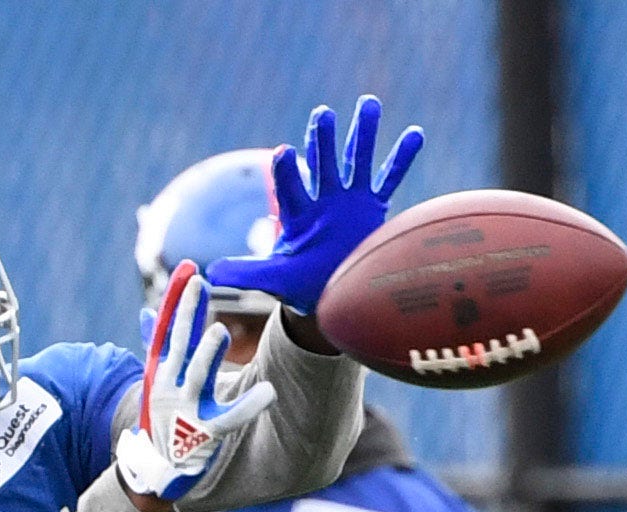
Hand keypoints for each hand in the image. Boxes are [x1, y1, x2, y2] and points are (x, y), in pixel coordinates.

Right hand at [116, 262, 274, 502]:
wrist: (156, 469)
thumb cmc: (163, 419)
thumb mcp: (155, 381)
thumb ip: (156, 346)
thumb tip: (147, 313)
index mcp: (161, 373)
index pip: (169, 329)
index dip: (178, 301)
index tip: (190, 271)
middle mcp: (169, 388)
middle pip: (179, 345)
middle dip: (187, 314)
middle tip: (199, 284)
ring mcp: (184, 411)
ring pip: (197, 378)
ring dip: (208, 355)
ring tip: (220, 331)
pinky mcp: (203, 435)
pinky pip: (229, 419)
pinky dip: (248, 406)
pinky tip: (269, 393)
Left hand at [207, 97, 423, 313]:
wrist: (328, 292)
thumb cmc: (297, 285)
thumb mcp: (271, 279)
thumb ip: (245, 272)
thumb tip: (211, 272)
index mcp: (297, 213)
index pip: (290, 186)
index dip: (286, 170)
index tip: (285, 151)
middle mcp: (323, 200)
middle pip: (322, 163)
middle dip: (322, 140)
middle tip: (322, 114)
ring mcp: (349, 200)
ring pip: (356, 161)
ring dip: (363, 134)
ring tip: (369, 103)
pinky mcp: (373, 207)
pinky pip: (390, 179)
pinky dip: (401, 158)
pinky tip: (414, 133)